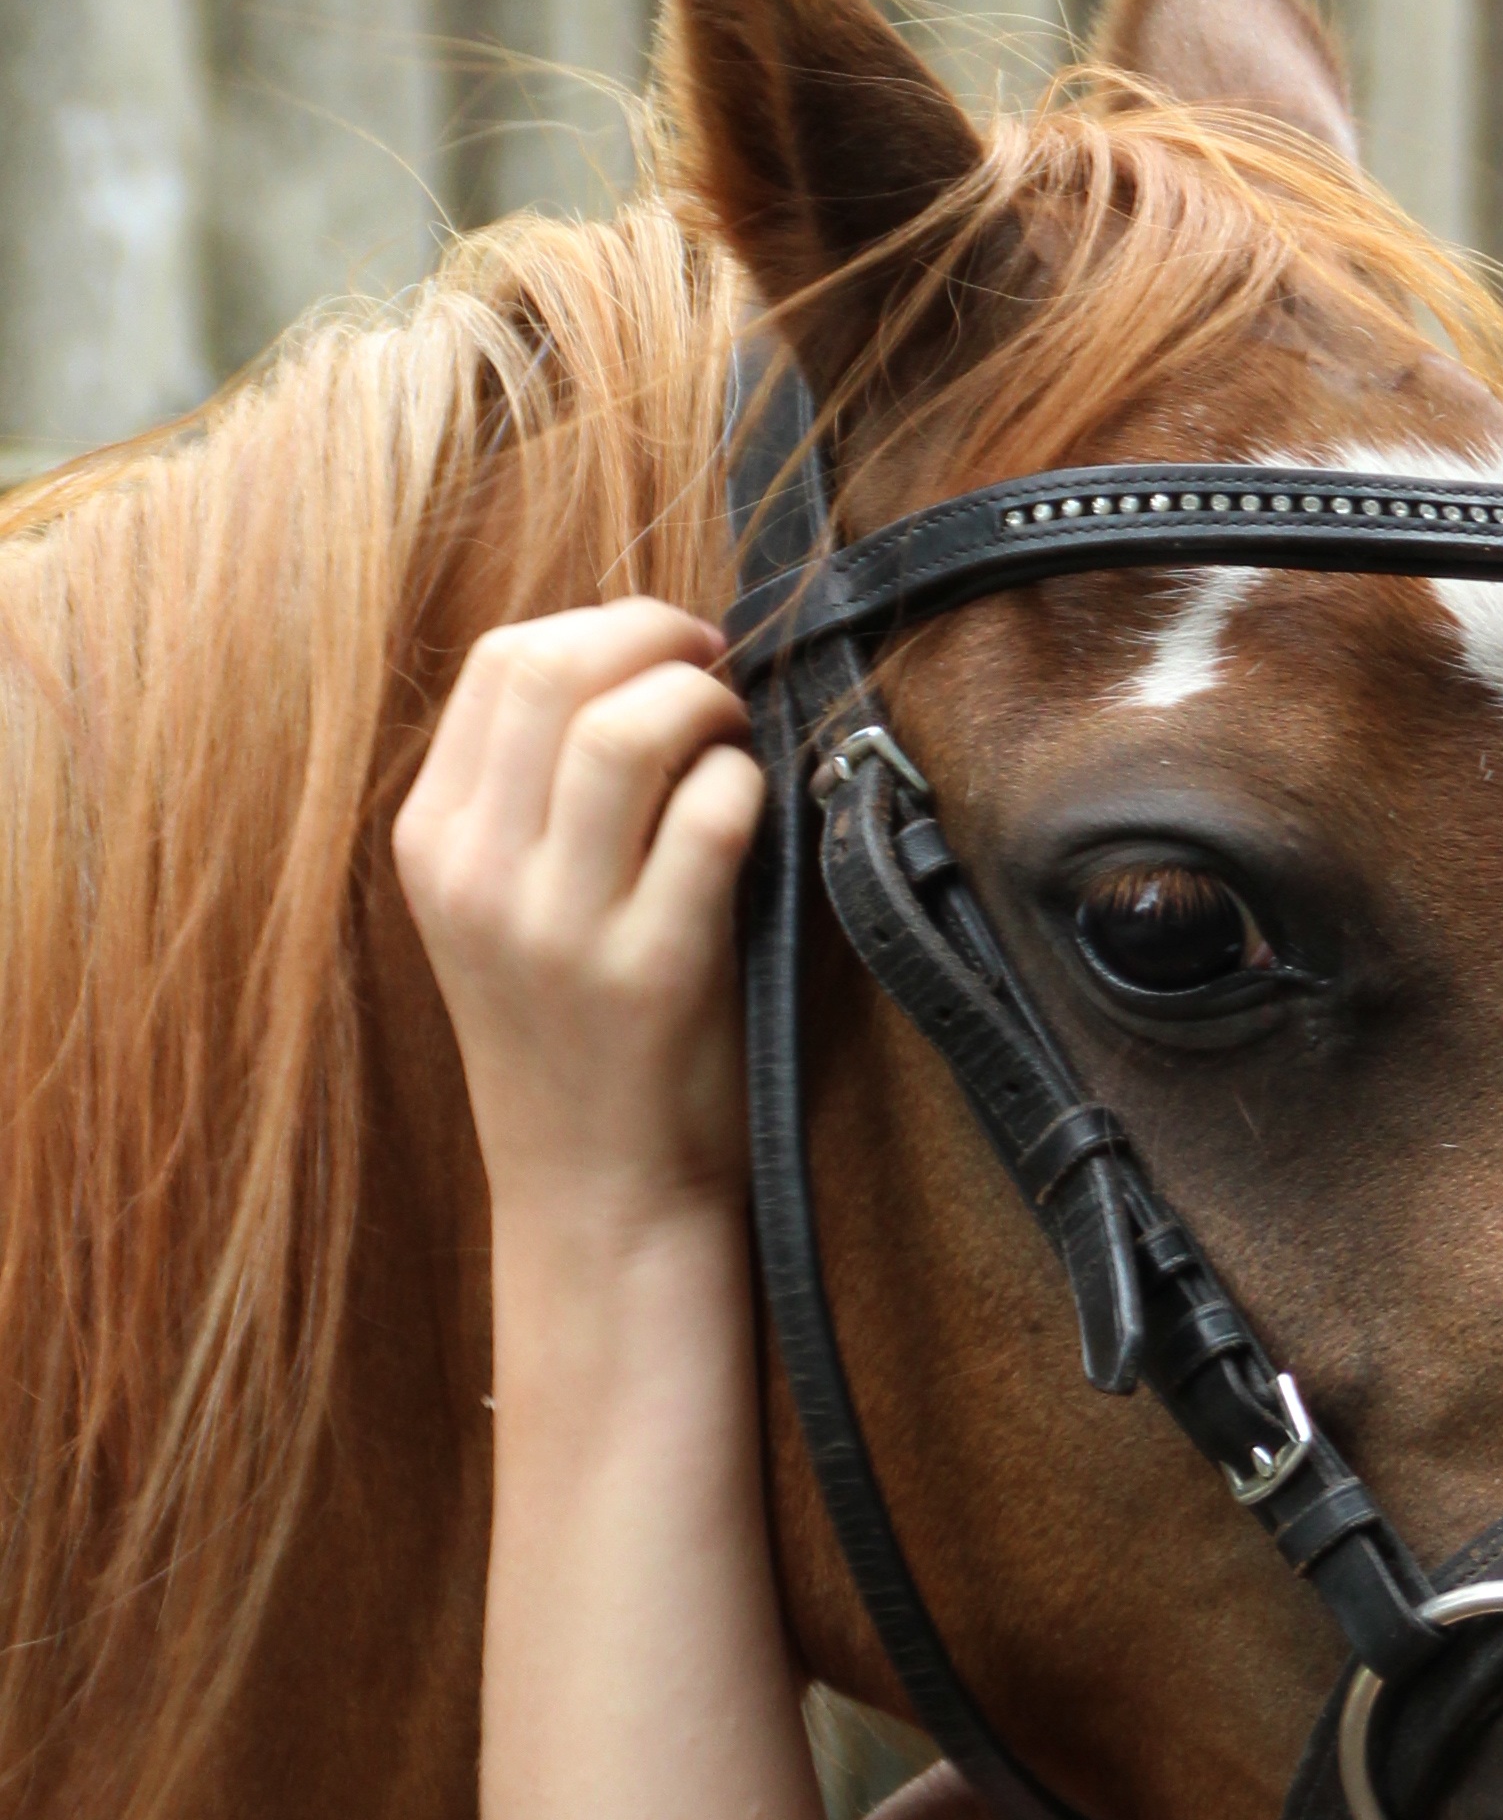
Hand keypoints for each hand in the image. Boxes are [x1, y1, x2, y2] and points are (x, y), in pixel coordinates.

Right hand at [393, 601, 761, 1222]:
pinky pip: (711, 816)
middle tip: (714, 668)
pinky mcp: (652, 972)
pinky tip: (753, 811)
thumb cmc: (573, 1035)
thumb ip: (532, 793)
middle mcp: (477, 874)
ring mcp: (558, 926)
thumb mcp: (501, 907)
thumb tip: (630, 662)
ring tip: (734, 737)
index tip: (665, 650)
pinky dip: (747, 784)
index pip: (500, 663)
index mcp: (431, 841)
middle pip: (554, 669)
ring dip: (705, 703)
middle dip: (655, 637)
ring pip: (628, 729)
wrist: (596, 1192)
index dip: (602, 628)